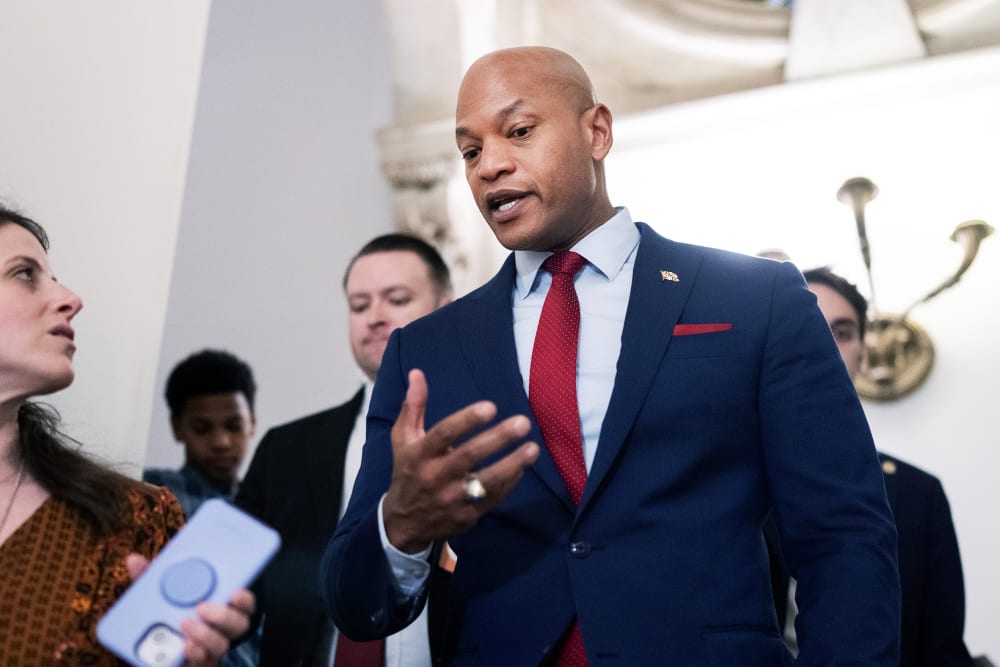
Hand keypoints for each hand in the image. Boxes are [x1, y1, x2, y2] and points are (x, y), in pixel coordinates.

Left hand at [125, 554, 254, 665]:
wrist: (155, 654)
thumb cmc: (165, 617)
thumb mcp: (158, 595)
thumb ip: (150, 580)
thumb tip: (134, 560)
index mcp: (220, 607)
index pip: (244, 603)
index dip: (244, 599)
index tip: (234, 592)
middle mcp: (221, 630)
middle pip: (239, 625)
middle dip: (224, 616)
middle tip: (202, 607)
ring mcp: (210, 649)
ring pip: (222, 645)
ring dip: (206, 635)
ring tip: (185, 625)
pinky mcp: (198, 664)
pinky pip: (204, 662)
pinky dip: (195, 653)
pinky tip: (185, 647)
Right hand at [383, 369, 539, 552]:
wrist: (404, 522)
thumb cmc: (408, 471)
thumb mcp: (403, 439)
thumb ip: (413, 406)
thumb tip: (417, 372)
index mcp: (419, 454)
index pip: (443, 434)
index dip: (466, 420)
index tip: (491, 407)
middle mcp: (435, 477)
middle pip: (469, 456)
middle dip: (498, 439)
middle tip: (523, 422)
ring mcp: (452, 499)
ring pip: (486, 482)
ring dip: (512, 464)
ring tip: (533, 448)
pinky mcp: (467, 516)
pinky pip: (493, 499)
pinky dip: (510, 483)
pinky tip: (523, 466)